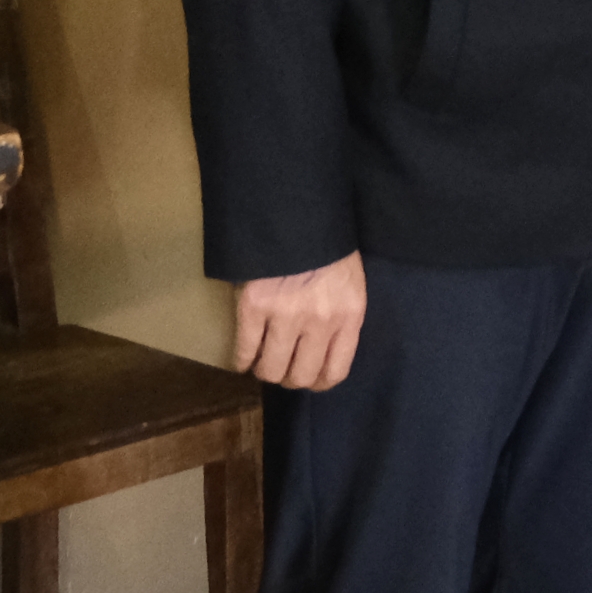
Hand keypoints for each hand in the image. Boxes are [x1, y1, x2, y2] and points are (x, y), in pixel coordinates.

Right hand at [232, 252, 367, 390]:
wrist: (296, 211)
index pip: (335, 371)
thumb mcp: (349, 281)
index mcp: (349, 314)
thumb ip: (341, 316)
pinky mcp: (254, 307)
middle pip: (300, 376)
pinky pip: (245, 349)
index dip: (318, 381)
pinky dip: (241, 359)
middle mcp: (320, 321)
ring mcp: (286, 315)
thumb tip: (323, 351)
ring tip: (262, 361)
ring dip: (264, 369)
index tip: (307, 379)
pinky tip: (242, 357)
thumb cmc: (326, 244)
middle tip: (282, 366)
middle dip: (288, 377)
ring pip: (271, 369)